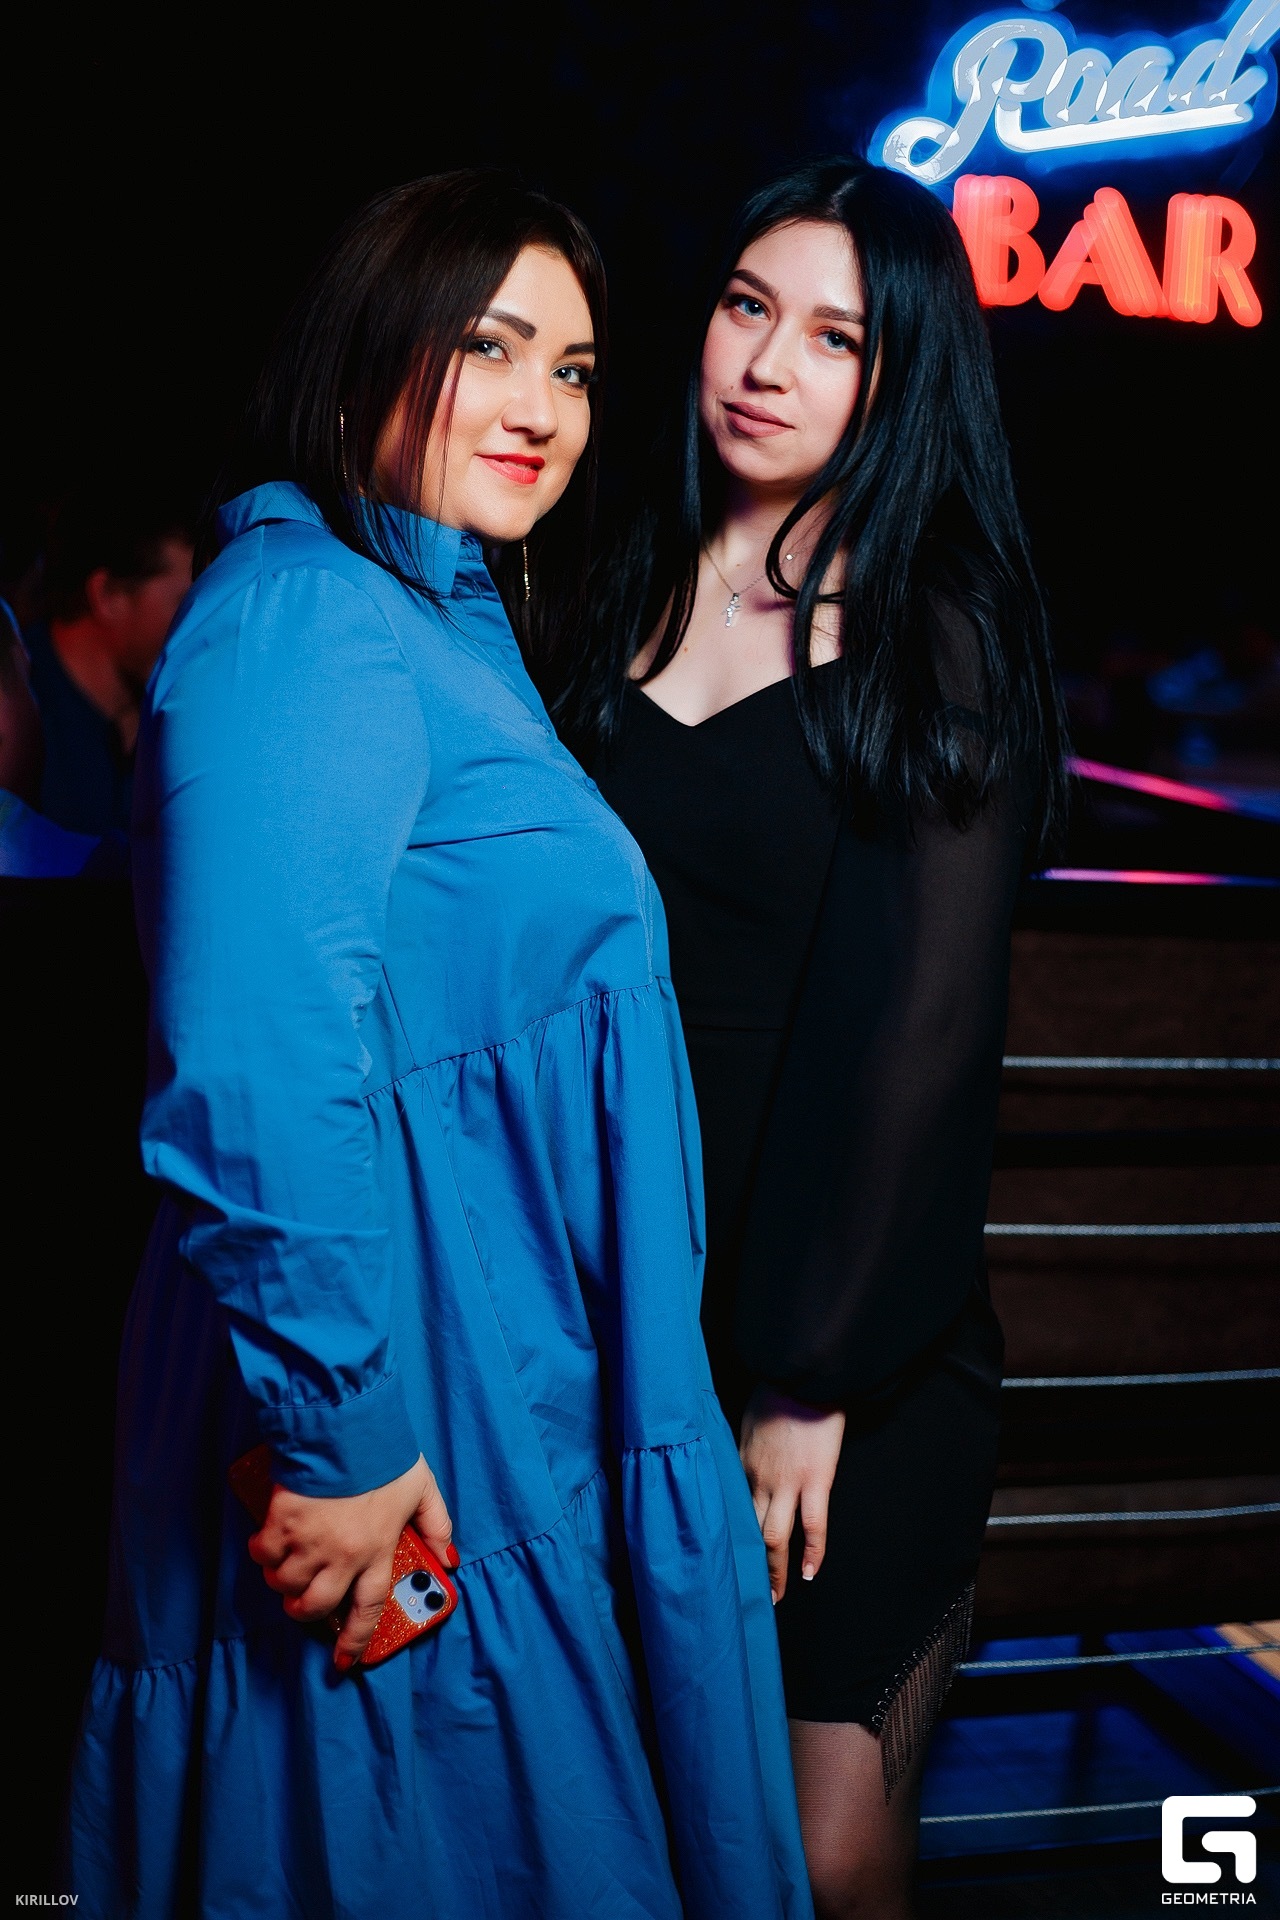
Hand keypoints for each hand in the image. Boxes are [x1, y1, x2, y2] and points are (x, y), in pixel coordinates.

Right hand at [248, 1454, 454, 1671]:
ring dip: (284, 1582)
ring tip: (290, 1568)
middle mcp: (342, 1555)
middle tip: (306, 1603)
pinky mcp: (280, 1523)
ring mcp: (308, 1542)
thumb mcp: (422, 1489)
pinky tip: (271, 1543)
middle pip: (315, 1606)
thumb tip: (450, 1557)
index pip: (368, 1608)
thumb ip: (437, 1524)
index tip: (344, 1661)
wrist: (344, 1425)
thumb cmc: (383, 1455)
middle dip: (307, 1612)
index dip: (356, 1640)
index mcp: (377, 1549)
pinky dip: (264, 1554)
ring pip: (285, 1585)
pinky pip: (263, 1555)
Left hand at [739, 1388, 844, 1604]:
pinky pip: (813, 1524)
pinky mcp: (815, 1480)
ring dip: (774, 1571)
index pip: (733, 1512)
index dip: (734, 1539)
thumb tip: (747, 1462)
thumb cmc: (777, 1391)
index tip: (731, 1561)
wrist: (801, 1374)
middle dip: (750, 1566)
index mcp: (741, 1465)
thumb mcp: (747, 1421)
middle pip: (750, 1532)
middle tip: (751, 1595)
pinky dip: (812, 1551)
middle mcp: (758, 1481)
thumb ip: (746, 1447)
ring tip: (776, 1598)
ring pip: (774, 1537)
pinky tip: (810, 1573)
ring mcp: (787, 1483)